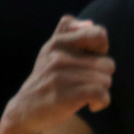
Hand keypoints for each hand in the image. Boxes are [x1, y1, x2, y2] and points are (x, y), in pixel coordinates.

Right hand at [3, 16, 114, 133]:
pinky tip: (93, 105)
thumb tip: (89, 22)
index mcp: (58, 41)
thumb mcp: (51, 52)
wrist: (25, 111)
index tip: (92, 59)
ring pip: (106, 80)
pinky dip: (102, 102)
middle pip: (108, 63)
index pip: (99, 34)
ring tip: (87, 94)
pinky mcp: (66, 95)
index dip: (102, 49)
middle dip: (103, 76)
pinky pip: (101, 94)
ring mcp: (61, 75)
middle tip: (88, 83)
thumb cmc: (47, 80)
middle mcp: (58, 55)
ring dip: (102, 91)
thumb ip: (67, 33)